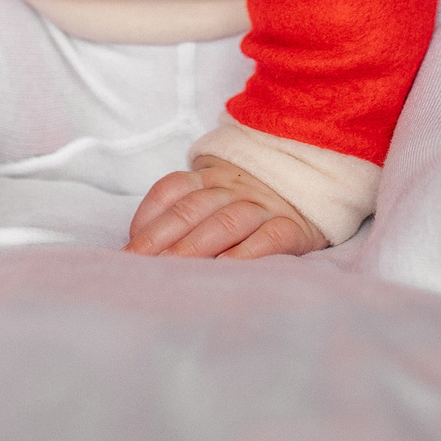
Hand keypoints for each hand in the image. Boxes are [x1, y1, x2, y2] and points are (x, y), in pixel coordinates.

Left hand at [125, 156, 327, 259]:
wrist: (313, 167)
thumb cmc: (251, 196)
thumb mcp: (215, 188)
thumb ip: (180, 206)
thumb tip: (137, 242)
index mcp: (209, 175)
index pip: (170, 192)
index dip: (147, 221)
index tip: (127, 252)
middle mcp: (233, 187)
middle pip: (191, 210)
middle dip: (160, 242)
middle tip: (139, 269)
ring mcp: (264, 205)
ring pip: (225, 222)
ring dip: (195, 249)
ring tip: (172, 273)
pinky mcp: (294, 226)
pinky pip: (269, 238)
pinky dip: (246, 254)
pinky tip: (226, 270)